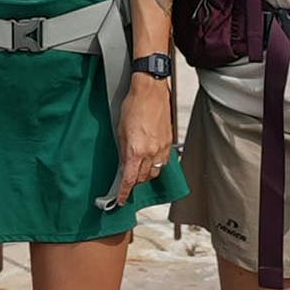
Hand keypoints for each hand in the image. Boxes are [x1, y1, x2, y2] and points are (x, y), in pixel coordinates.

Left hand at [106, 78, 175, 208]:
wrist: (150, 90)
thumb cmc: (134, 105)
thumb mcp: (120, 130)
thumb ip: (123, 150)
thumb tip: (123, 164)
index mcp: (136, 150)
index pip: (130, 179)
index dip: (125, 193)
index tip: (121, 200)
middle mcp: (151, 152)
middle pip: (143, 178)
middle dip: (135, 183)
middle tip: (128, 182)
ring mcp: (162, 147)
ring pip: (155, 171)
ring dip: (146, 175)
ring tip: (139, 171)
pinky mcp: (169, 141)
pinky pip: (164, 160)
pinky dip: (157, 164)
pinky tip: (151, 160)